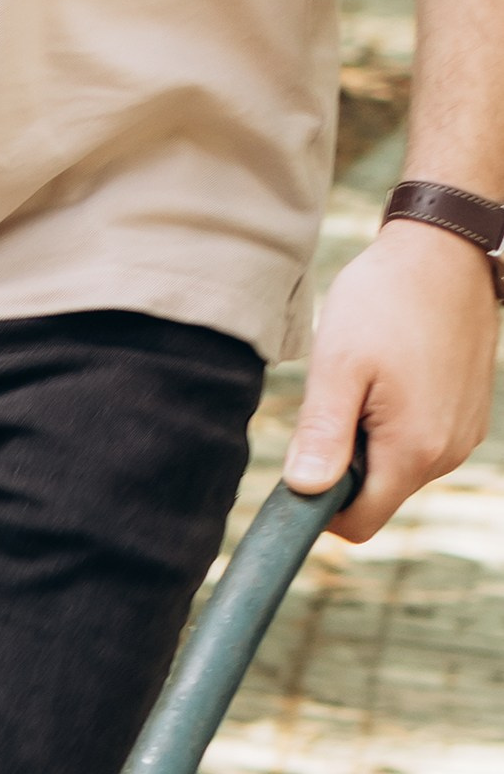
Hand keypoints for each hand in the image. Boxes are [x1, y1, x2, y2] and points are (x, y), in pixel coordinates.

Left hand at [284, 214, 499, 542]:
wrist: (445, 249)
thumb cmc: (385, 300)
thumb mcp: (339, 365)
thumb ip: (322, 435)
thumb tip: (305, 492)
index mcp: (415, 449)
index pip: (359, 523)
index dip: (322, 509)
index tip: (305, 462)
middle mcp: (448, 453)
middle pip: (378, 498)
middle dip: (346, 467)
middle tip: (337, 403)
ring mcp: (463, 435)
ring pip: (397, 472)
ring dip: (370, 443)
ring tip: (368, 383)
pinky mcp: (468, 417)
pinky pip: (420, 445)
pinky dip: (395, 426)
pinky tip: (392, 378)